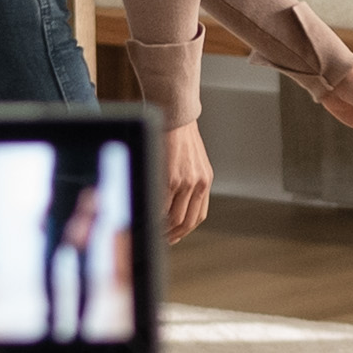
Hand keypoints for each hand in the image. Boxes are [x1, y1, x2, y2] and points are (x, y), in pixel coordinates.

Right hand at [163, 120, 212, 242]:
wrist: (175, 113)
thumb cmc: (177, 134)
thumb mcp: (190, 160)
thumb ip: (186, 180)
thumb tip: (171, 201)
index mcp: (205, 180)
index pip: (198, 215)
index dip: (185, 230)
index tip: (174, 236)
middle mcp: (199, 183)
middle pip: (187, 222)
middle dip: (173, 235)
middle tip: (161, 239)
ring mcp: (186, 182)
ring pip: (174, 218)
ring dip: (162, 229)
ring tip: (152, 230)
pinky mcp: (171, 178)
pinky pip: (162, 206)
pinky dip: (154, 216)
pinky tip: (147, 216)